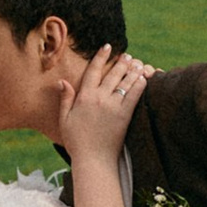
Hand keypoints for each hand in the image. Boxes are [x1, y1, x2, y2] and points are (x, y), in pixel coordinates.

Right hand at [59, 46, 150, 162]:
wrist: (93, 159)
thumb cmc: (76, 141)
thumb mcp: (65, 119)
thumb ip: (66, 99)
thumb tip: (62, 81)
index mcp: (84, 97)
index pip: (93, 71)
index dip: (101, 57)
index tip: (107, 47)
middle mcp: (100, 98)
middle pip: (113, 73)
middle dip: (121, 62)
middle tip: (127, 55)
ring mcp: (114, 106)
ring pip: (125, 82)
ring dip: (132, 70)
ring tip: (137, 63)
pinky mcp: (125, 115)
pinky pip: (134, 95)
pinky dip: (139, 85)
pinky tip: (143, 79)